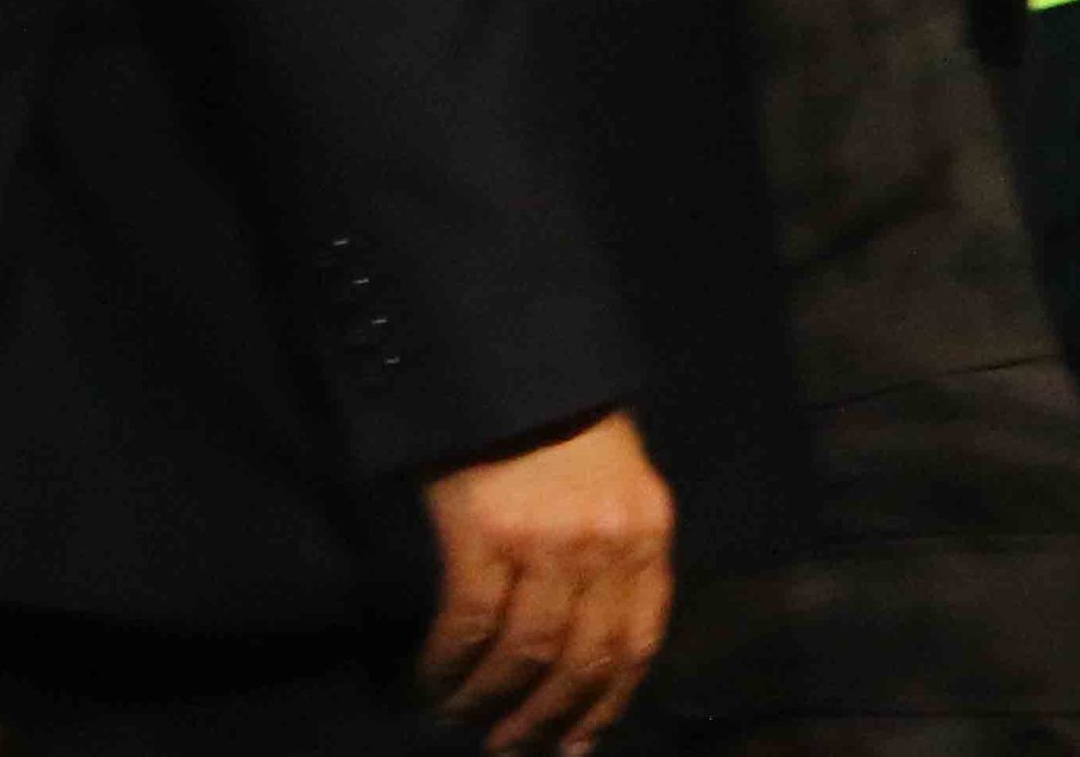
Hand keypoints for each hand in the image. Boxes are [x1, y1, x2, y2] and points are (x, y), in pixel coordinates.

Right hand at [416, 410, 671, 753]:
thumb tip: (594, 666)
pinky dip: (449, 666)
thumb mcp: (616, 489)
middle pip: (583, 660)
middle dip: (546, 719)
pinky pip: (469, 624)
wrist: (508, 362)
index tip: (573, 744)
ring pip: (525, 653)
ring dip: (489, 701)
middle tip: (510, 748)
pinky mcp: (484, 532)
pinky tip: (432, 682)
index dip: (605, 704)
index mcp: (647, 532)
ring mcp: (546, 538)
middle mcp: (605, 541)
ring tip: (462, 721)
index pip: (638, 641)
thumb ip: (614, 564)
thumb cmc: (562, 428)